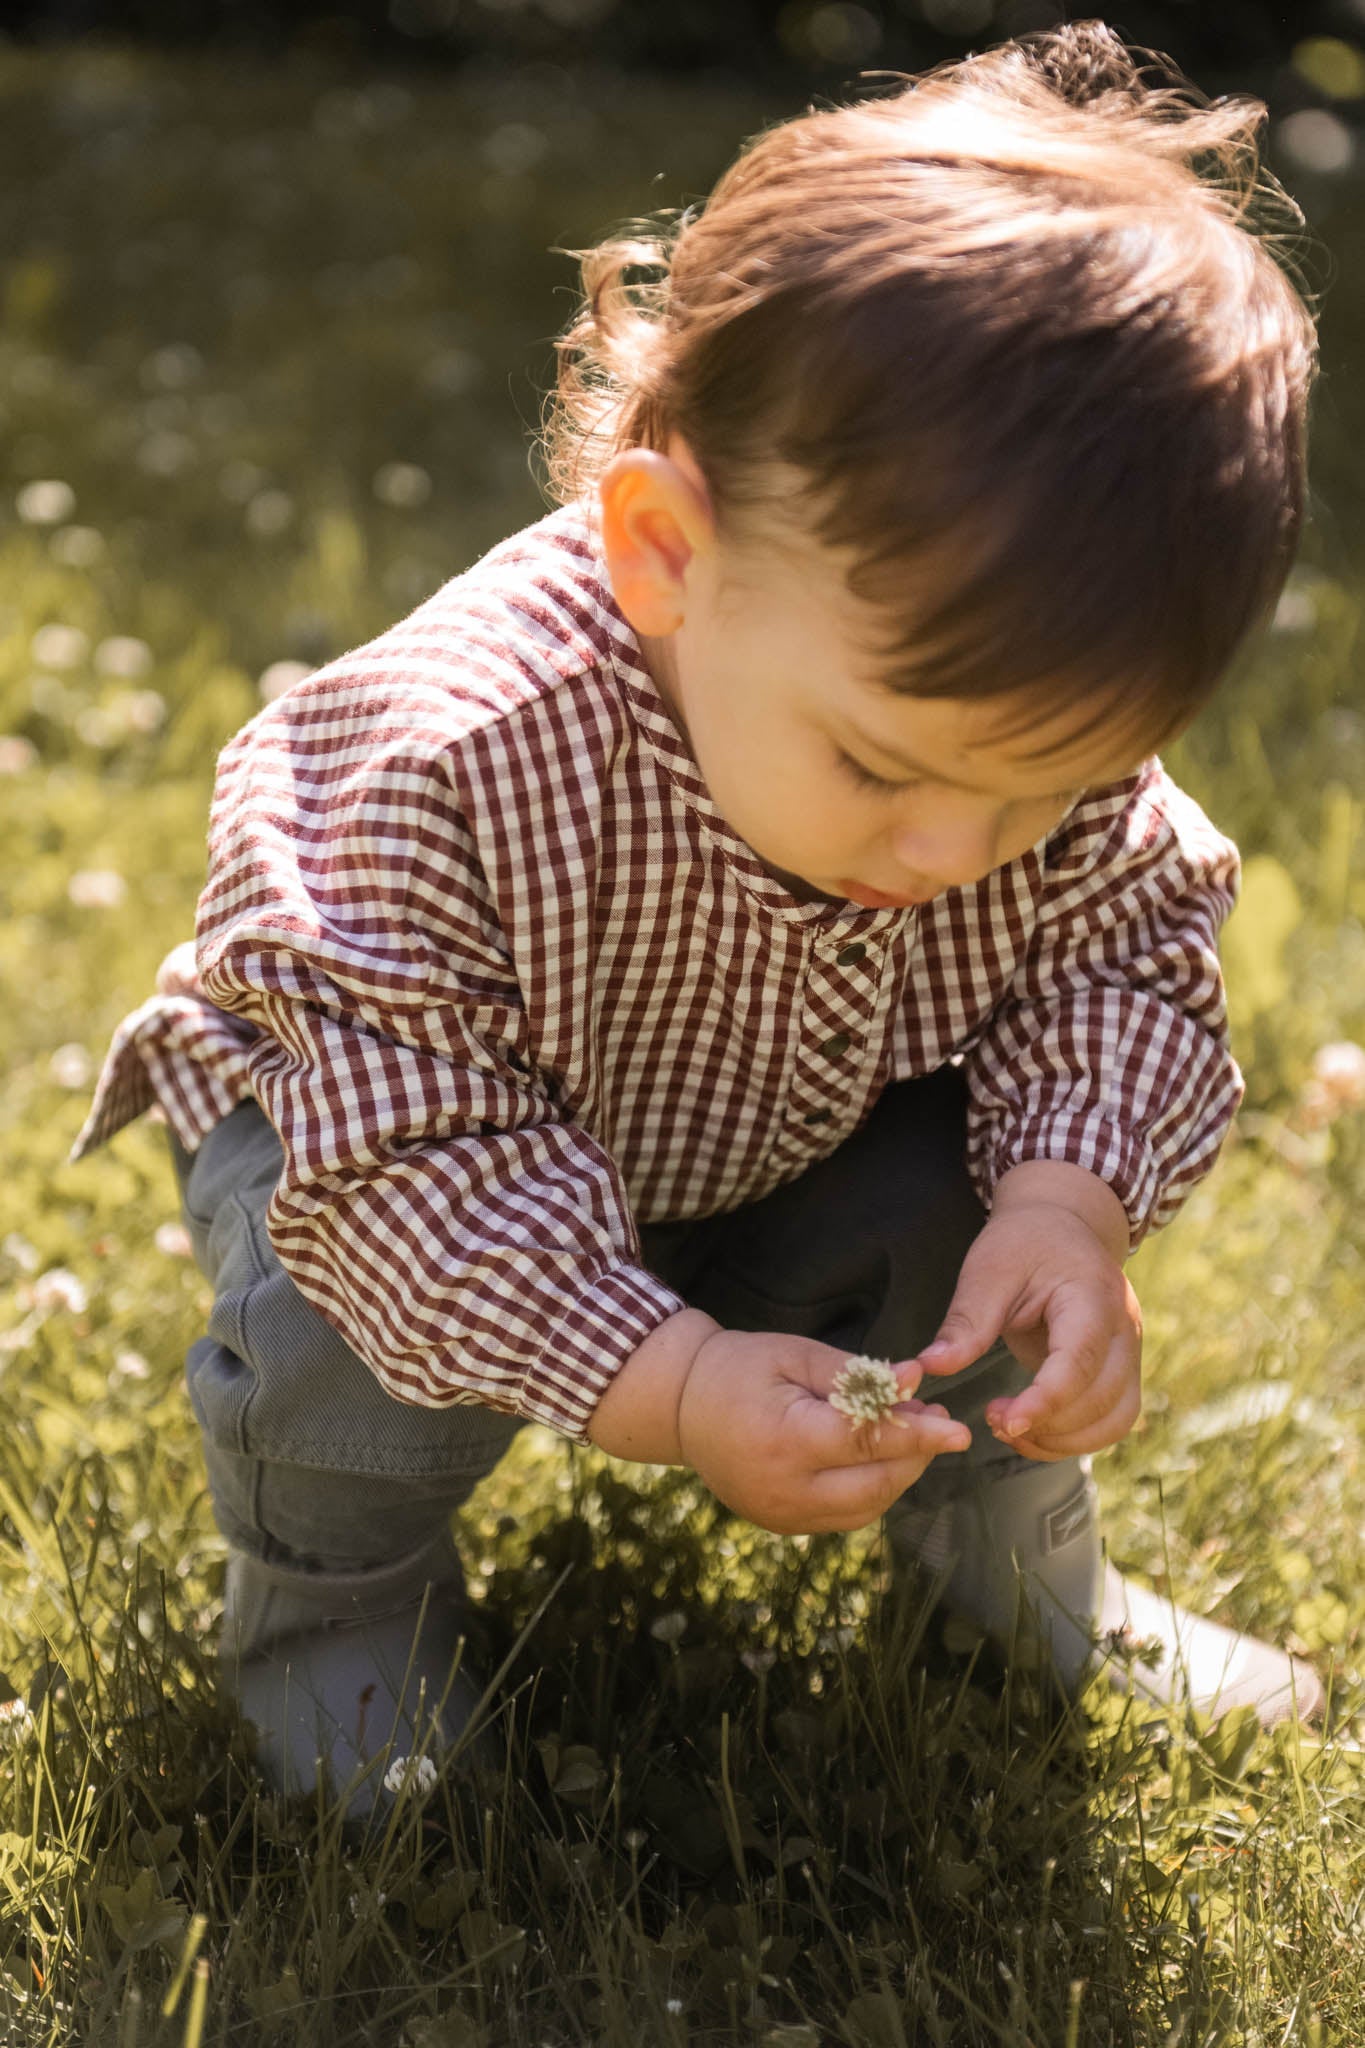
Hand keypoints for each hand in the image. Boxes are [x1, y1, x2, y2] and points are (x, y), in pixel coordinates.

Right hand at [676, 1330, 970, 1534]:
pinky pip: (847, 1516)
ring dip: (900, 1474)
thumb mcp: (796, 1355)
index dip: (918, 1436)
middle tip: (939, 1420)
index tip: (959, 1431)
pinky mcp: (784, 1525)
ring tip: (913, 1433)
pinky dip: (874, 1490)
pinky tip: (880, 1457)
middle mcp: (784, 1489)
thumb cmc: (740, 1368)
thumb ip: (857, 1375)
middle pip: (876, 1484)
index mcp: (785, 1440)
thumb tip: (915, 1382)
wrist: (681, 1407)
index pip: (867, 1443)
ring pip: (868, 1507)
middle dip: (916, 1454)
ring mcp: (782, 1515)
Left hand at [911, 1169, 1141, 1461]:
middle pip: (1102, 1399)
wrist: (1061, 1225)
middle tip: (992, 1418)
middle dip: (1048, 1425)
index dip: (1045, 1400)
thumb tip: (929, 1366)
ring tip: (1010, 1431)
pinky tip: (1032, 1431)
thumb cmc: (1024, 1243)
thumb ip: (966, 1322)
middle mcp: (1123, 1329)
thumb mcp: (988, 1270)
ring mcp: (1128, 1352)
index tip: (1002, 1421)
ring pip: (1115, 1421)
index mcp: (1093, 1296)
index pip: (1080, 1360)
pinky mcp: (1119, 1370)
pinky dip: (1075, 1438)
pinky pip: (1111, 1421)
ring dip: (1065, 1441)